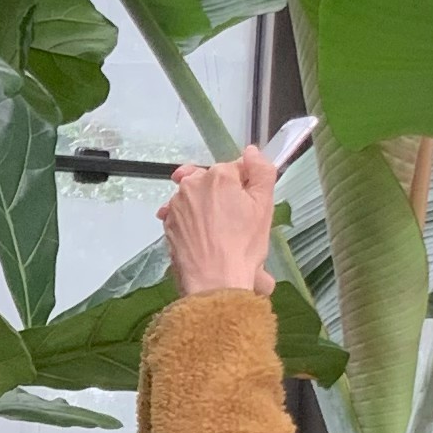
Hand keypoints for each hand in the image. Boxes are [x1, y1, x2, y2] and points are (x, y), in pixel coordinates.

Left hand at [161, 146, 275, 300]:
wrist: (214, 281)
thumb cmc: (242, 245)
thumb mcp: (264, 206)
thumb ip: (261, 172)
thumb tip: (251, 152)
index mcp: (219, 175)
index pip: (237, 170)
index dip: (246, 187)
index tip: (251, 206)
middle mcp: (192, 184)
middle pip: (213, 181)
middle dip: (224, 195)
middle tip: (236, 221)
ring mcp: (176, 204)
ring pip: (196, 197)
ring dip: (205, 207)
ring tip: (219, 231)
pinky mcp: (168, 223)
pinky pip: (182, 214)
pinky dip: (191, 221)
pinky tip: (202, 235)